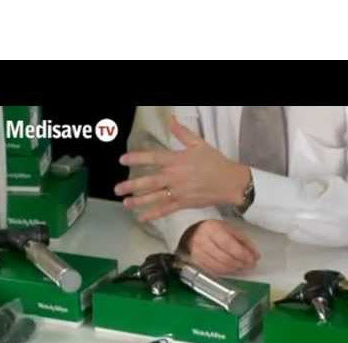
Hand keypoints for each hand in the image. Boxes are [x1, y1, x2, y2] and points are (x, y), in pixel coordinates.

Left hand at [115, 116, 250, 222]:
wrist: (230, 182)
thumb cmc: (215, 162)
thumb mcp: (199, 144)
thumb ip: (182, 133)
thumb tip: (171, 119)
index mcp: (177, 160)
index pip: (153, 158)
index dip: (137, 158)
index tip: (122, 160)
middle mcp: (175, 177)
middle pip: (149, 181)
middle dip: (132, 185)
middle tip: (117, 189)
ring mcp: (178, 192)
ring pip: (155, 197)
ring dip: (139, 201)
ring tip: (125, 203)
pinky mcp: (184, 203)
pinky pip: (166, 210)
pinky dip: (154, 214)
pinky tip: (142, 217)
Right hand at [181, 220, 260, 275]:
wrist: (194, 233)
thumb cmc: (215, 230)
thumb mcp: (231, 229)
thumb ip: (244, 241)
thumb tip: (255, 255)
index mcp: (213, 230)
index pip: (229, 245)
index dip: (243, 254)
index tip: (252, 259)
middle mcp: (203, 242)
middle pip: (225, 258)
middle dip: (240, 264)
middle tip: (249, 264)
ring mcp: (198, 254)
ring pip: (219, 267)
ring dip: (234, 269)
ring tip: (242, 267)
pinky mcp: (197, 263)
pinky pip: (213, 272)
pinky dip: (225, 272)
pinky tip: (232, 269)